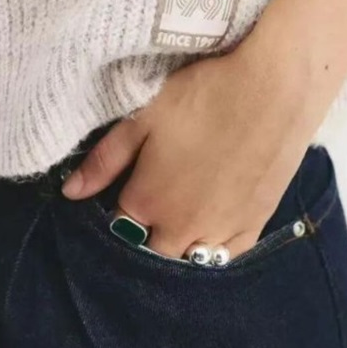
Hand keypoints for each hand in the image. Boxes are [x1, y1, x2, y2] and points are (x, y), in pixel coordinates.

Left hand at [61, 26, 329, 260]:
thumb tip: (71, 192)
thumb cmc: (205, 94)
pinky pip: (225, 257)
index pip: (116, 226)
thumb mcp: (144, 116)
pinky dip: (210, 251)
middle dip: (141, 235)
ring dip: (175, 246)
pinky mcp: (255, 224)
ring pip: (187, 259)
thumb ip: (105, 159)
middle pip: (149, 251)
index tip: (117, 191)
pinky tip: (206, 235)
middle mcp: (181, 227)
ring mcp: (221, 231)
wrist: (275, 88)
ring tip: (175, 218)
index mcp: (148, 201)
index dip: (112, 211)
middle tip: (147, 201)